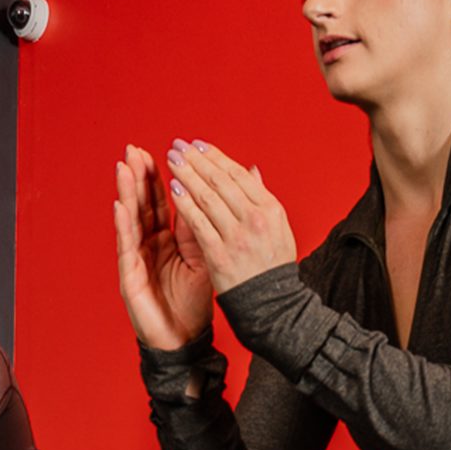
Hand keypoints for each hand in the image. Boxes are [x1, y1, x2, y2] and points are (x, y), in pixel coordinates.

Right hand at [115, 144, 211, 350]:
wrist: (184, 341)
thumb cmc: (192, 305)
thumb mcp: (203, 261)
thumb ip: (205, 230)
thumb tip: (216, 198)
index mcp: (167, 242)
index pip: (163, 203)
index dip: (161, 178)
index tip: (163, 152)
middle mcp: (148, 247)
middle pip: (143, 206)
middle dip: (139, 178)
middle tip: (135, 149)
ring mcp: (136, 261)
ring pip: (130, 221)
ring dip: (127, 193)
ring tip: (124, 167)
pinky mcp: (130, 278)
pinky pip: (126, 248)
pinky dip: (123, 227)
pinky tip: (121, 207)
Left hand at [164, 140, 295, 294]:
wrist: (272, 304)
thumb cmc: (272, 267)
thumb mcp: (278, 228)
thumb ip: (262, 197)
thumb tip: (251, 170)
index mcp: (271, 209)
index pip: (238, 175)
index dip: (215, 157)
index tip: (198, 145)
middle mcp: (255, 219)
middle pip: (221, 181)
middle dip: (196, 160)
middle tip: (178, 145)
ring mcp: (237, 236)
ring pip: (207, 197)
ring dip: (187, 174)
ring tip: (172, 160)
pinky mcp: (219, 254)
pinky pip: (198, 222)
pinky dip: (185, 203)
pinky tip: (174, 188)